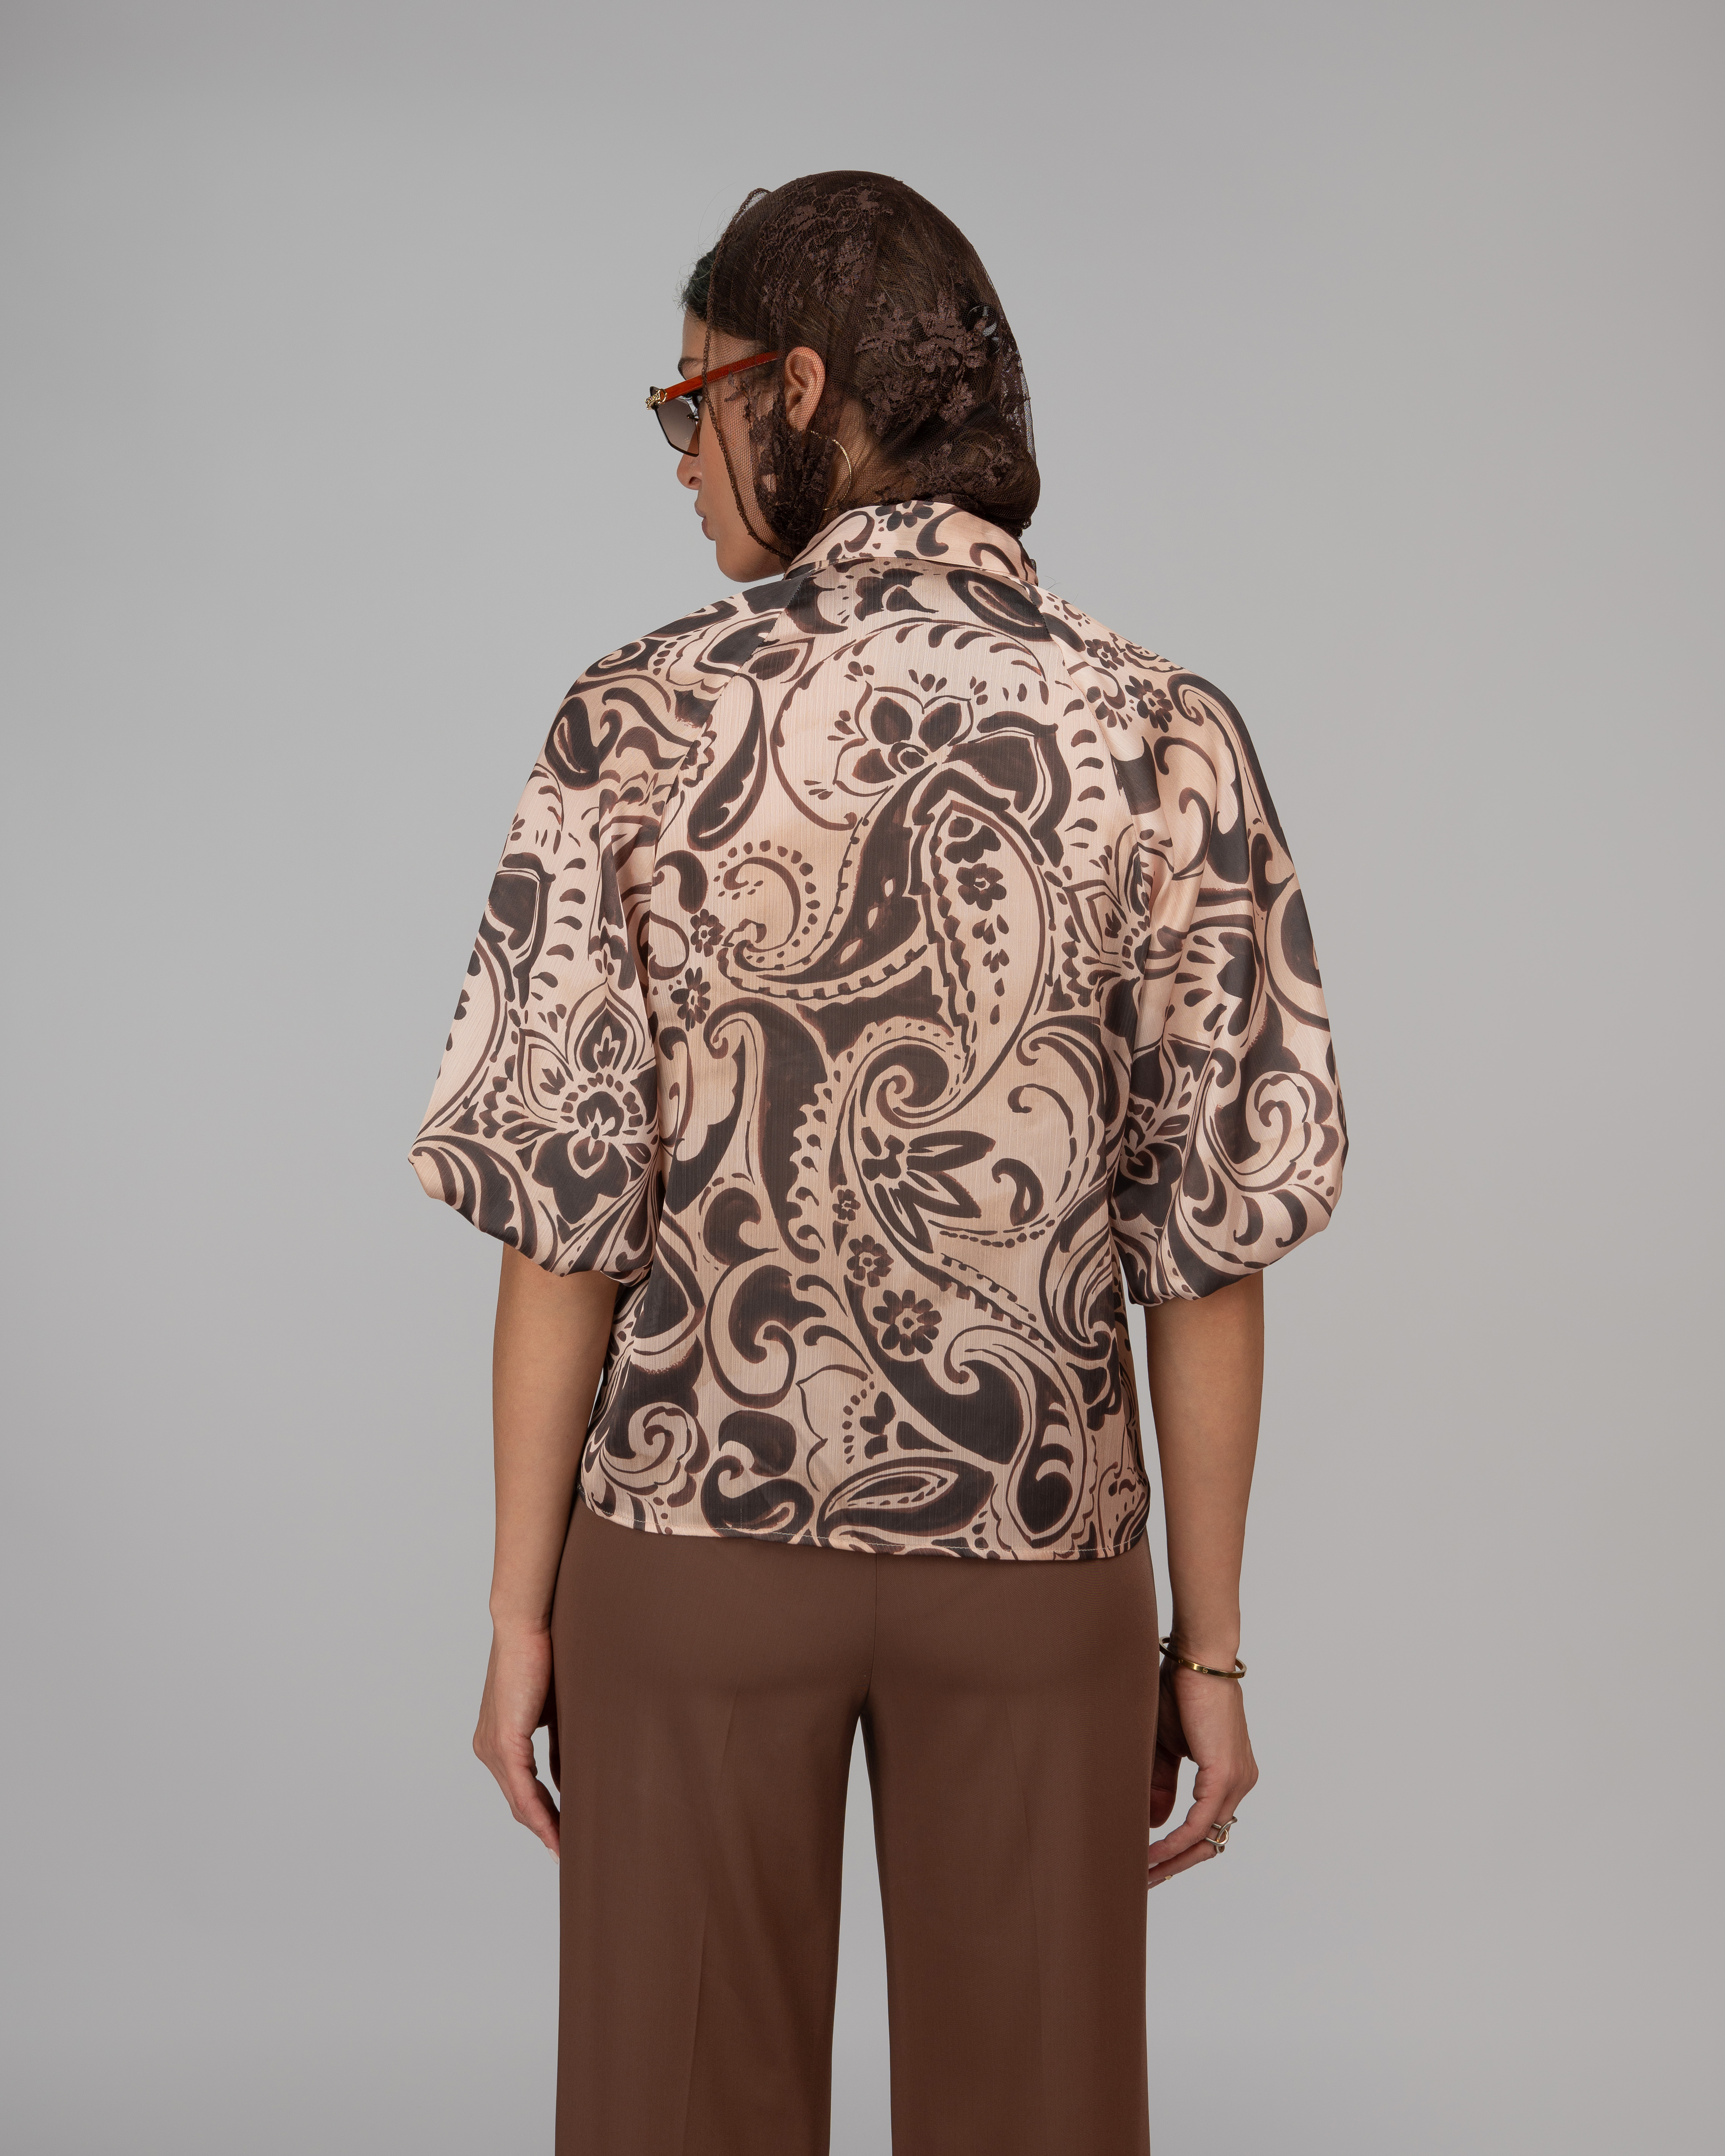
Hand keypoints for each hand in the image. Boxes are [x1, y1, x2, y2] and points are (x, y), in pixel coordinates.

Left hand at [473, 1621, 560, 1856]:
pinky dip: (540, 1814)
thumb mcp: (552, 1709)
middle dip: (543, 1827)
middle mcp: (488, 1748)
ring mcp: (492, 1747)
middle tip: (566, 1849)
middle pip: (518, 1801)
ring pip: (520, 1801)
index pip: (519, 1787)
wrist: (526, 1626)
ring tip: (565, 1847)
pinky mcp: (504, 1742)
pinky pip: (523, 1790)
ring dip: (543, 1827)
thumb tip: (570, 1775)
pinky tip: (555, 1832)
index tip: (561, 1833)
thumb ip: (556, 1743)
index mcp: (496, 1738)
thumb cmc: (543, 1656)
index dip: (540, 1813)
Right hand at [1147, 1661, 1257, 1887]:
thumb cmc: (1180, 1692)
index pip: (1208, 1825)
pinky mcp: (1226, 1774)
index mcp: (1229, 1774)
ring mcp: (1237, 1780)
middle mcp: (1240, 1781)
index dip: (1181, 1849)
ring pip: (1207, 1835)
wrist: (1196, 1659)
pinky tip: (1155, 1850)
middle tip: (1146, 1880)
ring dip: (1175, 1857)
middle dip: (1177, 1864)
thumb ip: (1163, 1784)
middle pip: (1211, 1839)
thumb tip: (1158, 1824)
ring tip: (1145, 1870)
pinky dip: (1177, 1840)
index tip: (1152, 1862)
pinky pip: (1201, 1821)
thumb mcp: (1165, 1746)